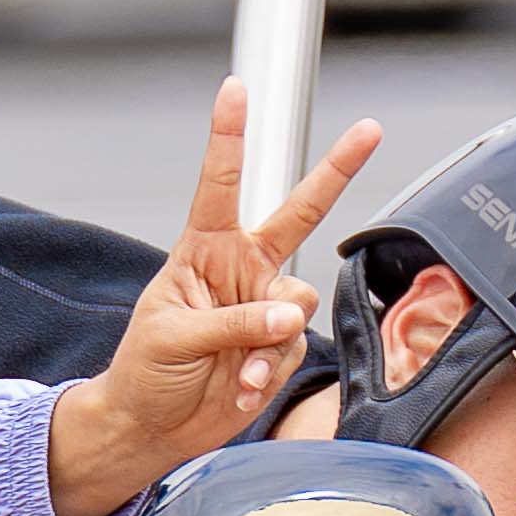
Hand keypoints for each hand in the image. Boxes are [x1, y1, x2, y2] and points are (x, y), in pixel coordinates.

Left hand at [41, 80, 380, 515]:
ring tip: (236, 372)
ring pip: (298, 302)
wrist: (152, 425)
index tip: (235, 89)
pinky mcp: (278, 344)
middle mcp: (241, 269)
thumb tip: (288, 317)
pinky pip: (294, 347)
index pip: (220, 184)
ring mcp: (263, 306)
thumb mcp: (174, 338)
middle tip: (370, 129)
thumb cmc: (145, 370)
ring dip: (270, 341)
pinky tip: (240, 389)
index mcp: (202, 251)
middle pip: (299, 212)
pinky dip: (267, 372)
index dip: (228, 138)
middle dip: (336, 170)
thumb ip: (234, 323)